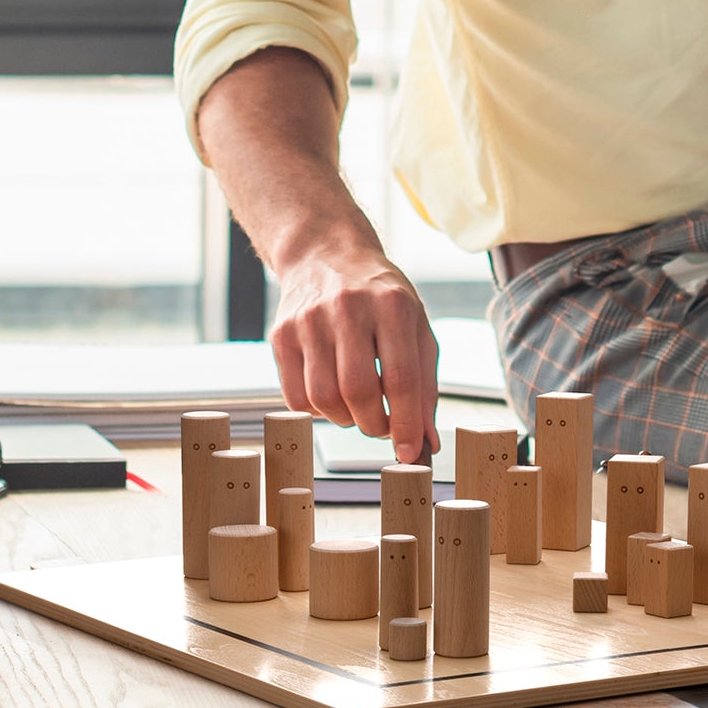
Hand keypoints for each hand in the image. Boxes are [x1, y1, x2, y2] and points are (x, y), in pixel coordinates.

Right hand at [268, 247, 438, 464]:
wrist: (326, 255)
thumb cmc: (380, 298)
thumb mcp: (415, 327)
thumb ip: (425, 384)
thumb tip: (425, 441)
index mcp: (392, 305)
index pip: (401, 377)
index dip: (406, 423)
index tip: (409, 453)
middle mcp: (348, 308)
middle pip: (359, 391)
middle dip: (374, 425)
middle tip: (382, 426)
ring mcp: (309, 320)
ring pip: (324, 399)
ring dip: (345, 419)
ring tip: (357, 406)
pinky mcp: (282, 334)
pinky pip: (295, 397)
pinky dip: (316, 410)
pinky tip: (330, 392)